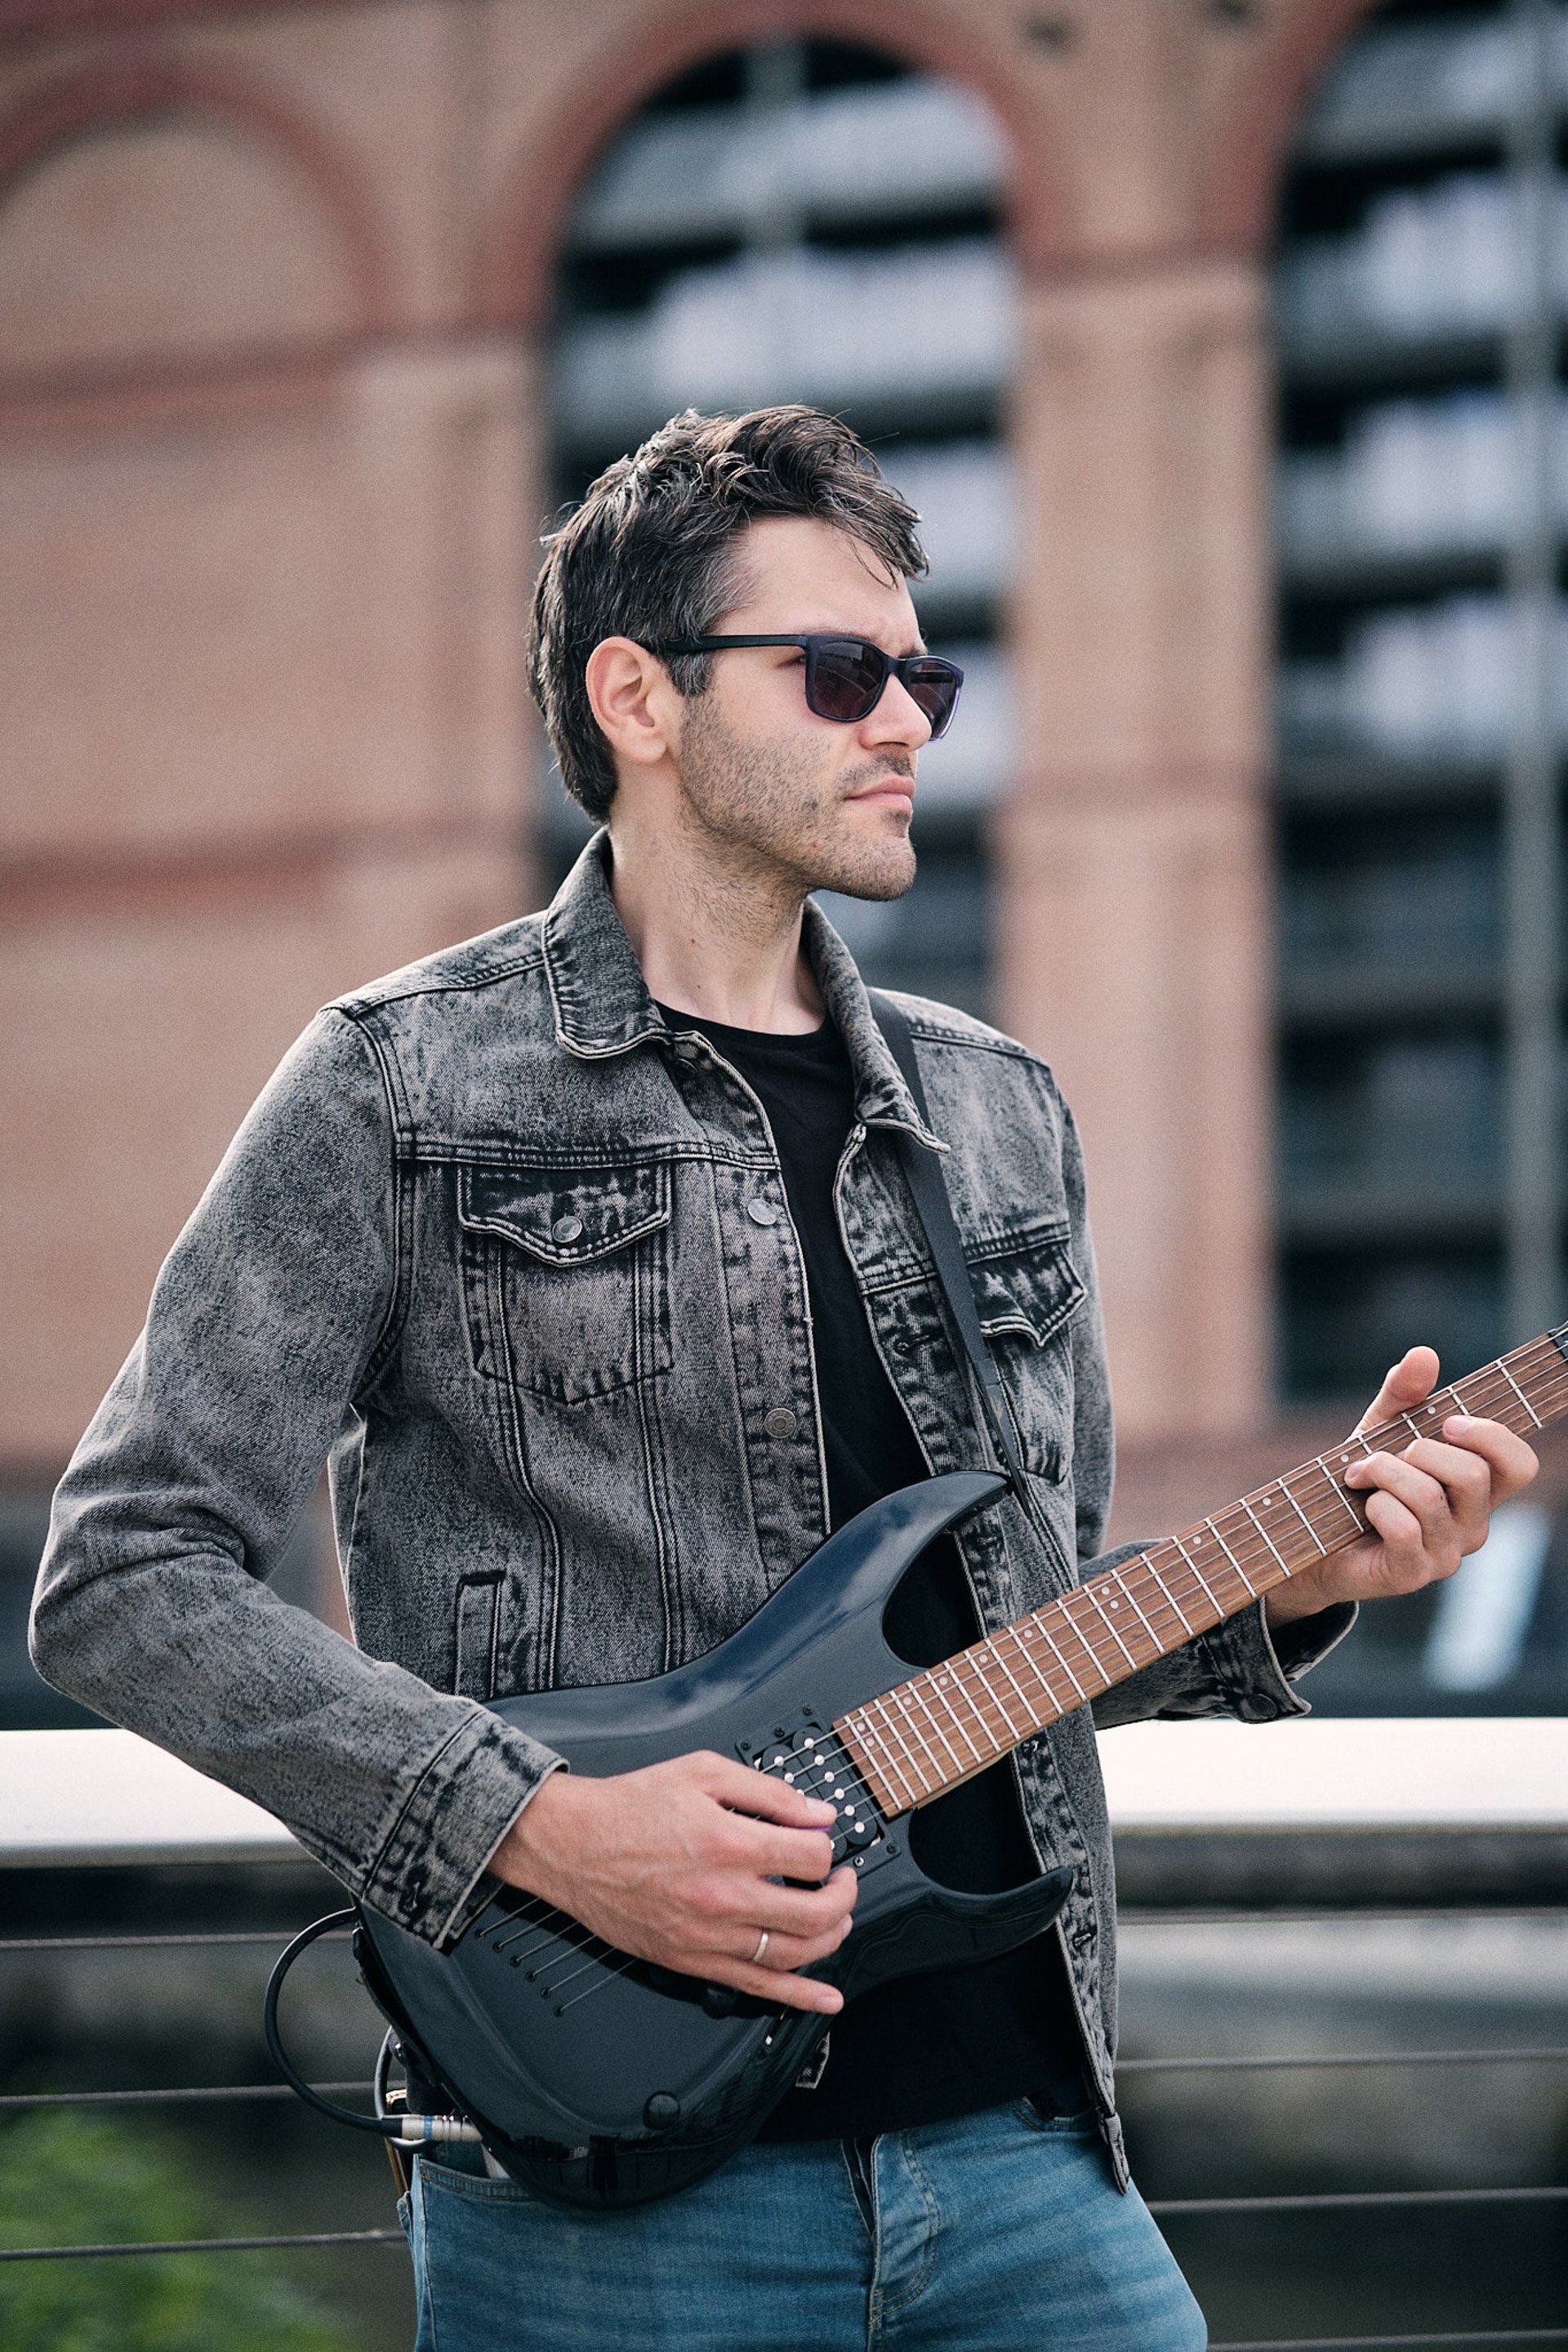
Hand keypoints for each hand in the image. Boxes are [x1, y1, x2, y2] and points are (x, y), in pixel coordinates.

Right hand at [489, 1750, 855, 2014]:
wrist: (573, 1844)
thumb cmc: (630, 1806)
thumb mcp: (703, 1771)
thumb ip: (769, 1791)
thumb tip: (818, 1812)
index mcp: (729, 1842)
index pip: (812, 1856)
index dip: (827, 1845)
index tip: (821, 1839)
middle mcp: (723, 1896)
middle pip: (815, 1912)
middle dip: (844, 1895)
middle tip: (842, 1880)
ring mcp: (708, 1936)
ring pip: (794, 1954)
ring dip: (831, 1939)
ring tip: (837, 1919)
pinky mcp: (691, 1961)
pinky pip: (755, 1988)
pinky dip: (799, 1997)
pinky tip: (826, 1998)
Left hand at [1266, 1346, 1537, 1625]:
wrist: (1313, 1533)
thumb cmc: (1359, 1480)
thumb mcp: (1381, 1429)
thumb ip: (1404, 1393)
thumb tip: (1424, 1354)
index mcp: (1478, 1491)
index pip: (1520, 1466)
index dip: (1492, 1437)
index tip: (1448, 1422)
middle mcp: (1473, 1525)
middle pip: (1474, 1474)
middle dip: (1419, 1450)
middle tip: (1385, 1454)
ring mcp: (1446, 1554)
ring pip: (1429, 1496)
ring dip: (1382, 1472)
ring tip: (1359, 1475)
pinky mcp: (1413, 1574)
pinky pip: (1403, 1526)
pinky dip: (1374, 1504)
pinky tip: (1362, 1506)